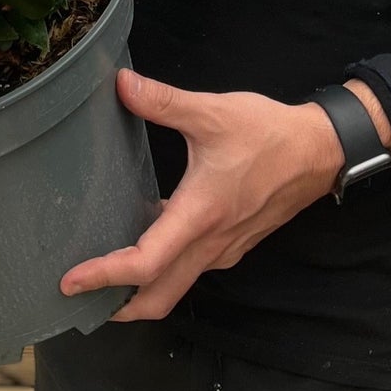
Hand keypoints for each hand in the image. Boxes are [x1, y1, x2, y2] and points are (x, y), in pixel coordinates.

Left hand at [59, 69, 384, 322]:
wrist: (319, 151)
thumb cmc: (268, 134)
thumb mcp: (212, 112)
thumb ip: (163, 101)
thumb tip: (121, 83)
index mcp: (200, 216)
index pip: (146, 263)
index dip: (105, 276)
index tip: (71, 282)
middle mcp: (211, 244)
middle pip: (160, 297)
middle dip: (117, 307)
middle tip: (78, 298)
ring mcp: (224, 248)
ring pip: (177, 286)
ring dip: (140, 293)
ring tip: (104, 277)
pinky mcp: (233, 242)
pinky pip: (192, 268)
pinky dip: (164, 271)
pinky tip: (147, 240)